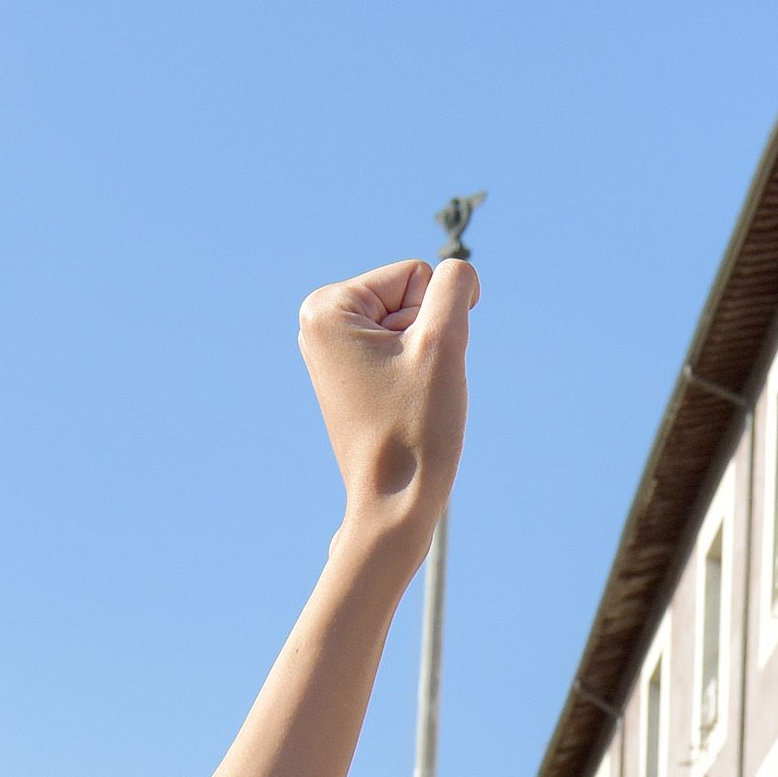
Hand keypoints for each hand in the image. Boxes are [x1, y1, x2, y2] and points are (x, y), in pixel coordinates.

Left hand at [298, 256, 477, 570]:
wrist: (395, 504)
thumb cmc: (416, 428)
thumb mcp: (443, 343)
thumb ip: (454, 287)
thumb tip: (458, 272)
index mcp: (328, 306)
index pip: (417, 276)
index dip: (435, 322)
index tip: (417, 370)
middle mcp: (319, 322)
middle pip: (410, 299)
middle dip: (427, 340)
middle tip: (413, 390)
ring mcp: (331, 351)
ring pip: (410, 328)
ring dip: (425, 360)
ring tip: (407, 401)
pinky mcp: (347, 376)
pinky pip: (401, 353)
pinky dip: (415, 376)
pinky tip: (402, 409)